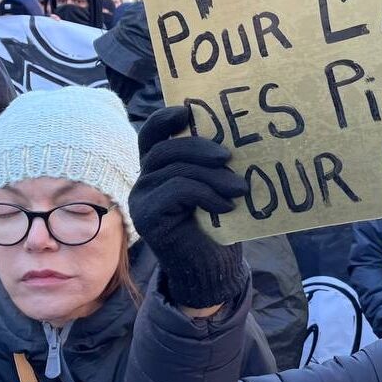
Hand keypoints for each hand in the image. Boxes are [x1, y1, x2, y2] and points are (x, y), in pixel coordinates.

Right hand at [131, 106, 247, 307]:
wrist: (212, 270)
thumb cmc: (218, 226)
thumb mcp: (216, 186)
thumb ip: (212, 164)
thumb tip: (232, 136)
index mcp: (158, 170)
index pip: (152, 135)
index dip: (164, 119)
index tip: (188, 111)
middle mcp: (144, 182)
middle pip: (164, 149)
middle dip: (198, 147)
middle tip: (229, 157)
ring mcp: (142, 200)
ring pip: (174, 169)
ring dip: (212, 175)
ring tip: (239, 187)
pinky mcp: (147, 217)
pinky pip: (177, 190)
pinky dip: (206, 193)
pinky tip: (226, 205)